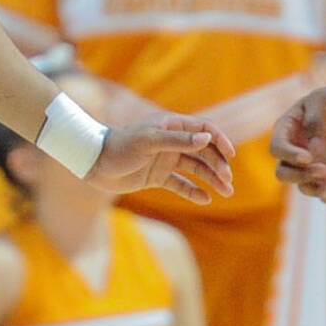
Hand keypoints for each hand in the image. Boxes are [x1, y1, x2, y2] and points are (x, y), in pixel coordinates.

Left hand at [84, 116, 236, 203]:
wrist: (95, 164)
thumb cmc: (120, 146)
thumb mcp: (149, 141)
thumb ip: (178, 140)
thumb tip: (206, 140)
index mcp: (172, 126)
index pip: (204, 130)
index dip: (220, 141)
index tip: (231, 156)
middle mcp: (172, 142)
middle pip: (204, 152)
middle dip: (218, 165)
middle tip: (228, 182)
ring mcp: (166, 160)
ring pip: (196, 169)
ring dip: (211, 179)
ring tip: (226, 192)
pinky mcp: (158, 177)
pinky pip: (181, 184)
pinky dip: (193, 191)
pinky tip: (205, 199)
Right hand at [269, 62, 325, 204]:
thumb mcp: (322, 101)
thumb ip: (315, 121)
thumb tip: (314, 149)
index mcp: (285, 132)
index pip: (277, 149)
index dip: (289, 155)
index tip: (308, 157)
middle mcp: (293, 153)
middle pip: (284, 173)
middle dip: (300, 176)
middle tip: (322, 170)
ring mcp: (308, 167)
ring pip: (303, 187)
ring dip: (317, 190)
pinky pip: (325, 193)